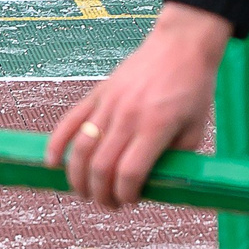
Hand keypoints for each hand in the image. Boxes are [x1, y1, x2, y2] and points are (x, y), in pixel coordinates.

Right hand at [45, 2, 233, 207]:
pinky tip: (53, 163)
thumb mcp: (195, 129)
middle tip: (108, 203)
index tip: (130, 201)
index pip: (130, 173)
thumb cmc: (193, 88)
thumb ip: (176, 158)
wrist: (181, 44)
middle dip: (101, 194)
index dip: (126, 195)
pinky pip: (70, 121)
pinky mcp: (99, 93)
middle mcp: (129, 116)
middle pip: (102, 167)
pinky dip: (57, 145)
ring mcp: (110, 103)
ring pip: (82, 150)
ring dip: (78, 178)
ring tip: (85, 192)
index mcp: (156, 126)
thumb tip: (156, 185)